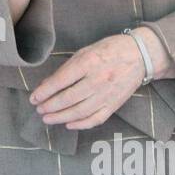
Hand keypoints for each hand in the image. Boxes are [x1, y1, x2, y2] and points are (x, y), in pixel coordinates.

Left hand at [28, 33, 145, 128]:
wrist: (140, 55)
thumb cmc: (109, 50)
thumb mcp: (85, 52)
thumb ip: (66, 69)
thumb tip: (46, 85)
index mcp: (89, 62)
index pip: (61, 81)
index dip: (45, 91)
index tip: (33, 98)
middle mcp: (98, 80)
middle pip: (69, 98)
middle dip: (50, 106)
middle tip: (39, 109)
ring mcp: (108, 94)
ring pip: (80, 111)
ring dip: (61, 117)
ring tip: (47, 118)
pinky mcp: (115, 105)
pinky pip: (96, 119)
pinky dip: (81, 124)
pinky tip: (68, 124)